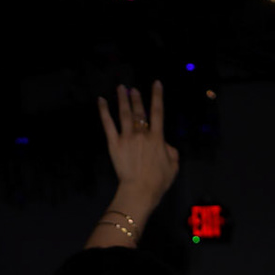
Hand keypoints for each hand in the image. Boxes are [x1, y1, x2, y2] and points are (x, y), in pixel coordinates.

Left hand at [98, 81, 179, 220]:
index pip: (158, 112)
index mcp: (157, 138)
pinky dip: (104, 111)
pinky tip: (101, 101)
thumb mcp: (174, 166)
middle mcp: (142, 134)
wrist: (140, 190)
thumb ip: (171, 151)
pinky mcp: (114, 143)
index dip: (157, 96)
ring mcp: (126, 137)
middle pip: (139, 111)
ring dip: (122, 99)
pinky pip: (108, 124)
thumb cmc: (159, 181)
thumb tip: (165, 144)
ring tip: (121, 88)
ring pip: (124, 113)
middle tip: (133, 89)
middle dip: (136, 98)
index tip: (156, 84)